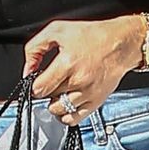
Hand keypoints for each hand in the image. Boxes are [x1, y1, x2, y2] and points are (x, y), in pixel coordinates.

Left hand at [26, 17, 140, 123]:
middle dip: (47, 91)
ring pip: (59, 111)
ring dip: (55, 103)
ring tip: (61, 91)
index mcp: (67, 63)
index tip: (38, 81)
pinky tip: (66, 103)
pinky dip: (66, 115)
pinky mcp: (96, 102)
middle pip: (48, 99)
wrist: (120, 43)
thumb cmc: (92, 36)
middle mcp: (78, 81)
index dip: (34, 85)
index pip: (39, 88)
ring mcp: (88, 93)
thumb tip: (28, 71)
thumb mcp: (57, 30)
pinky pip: (74, 119)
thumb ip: (35, 48)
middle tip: (53, 80)